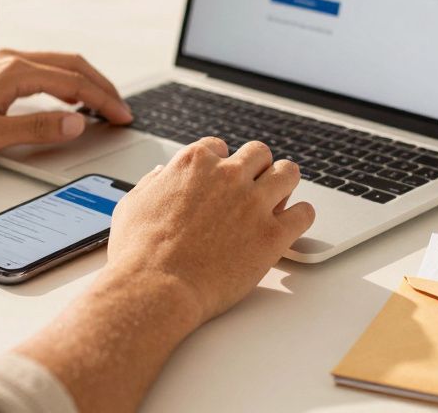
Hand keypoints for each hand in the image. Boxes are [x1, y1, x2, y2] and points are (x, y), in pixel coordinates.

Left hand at [0, 49, 132, 161]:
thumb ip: (37, 128)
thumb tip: (75, 124)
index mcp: (14, 72)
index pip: (73, 83)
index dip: (102, 101)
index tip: (121, 115)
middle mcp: (10, 59)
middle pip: (71, 65)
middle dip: (101, 86)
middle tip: (120, 109)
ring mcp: (1, 61)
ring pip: (57, 63)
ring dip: (83, 80)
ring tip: (101, 102)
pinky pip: (41, 67)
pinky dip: (63, 79)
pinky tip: (65, 95)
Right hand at [104, 137, 315, 324]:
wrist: (155, 288)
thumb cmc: (139, 254)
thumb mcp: (133, 205)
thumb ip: (152, 184)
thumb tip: (162, 176)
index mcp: (194, 164)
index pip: (220, 147)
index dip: (220, 165)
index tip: (220, 181)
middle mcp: (228, 176)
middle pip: (258, 153)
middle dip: (255, 169)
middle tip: (252, 188)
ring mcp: (253, 203)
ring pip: (288, 172)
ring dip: (284, 183)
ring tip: (278, 200)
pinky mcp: (272, 234)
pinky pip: (304, 213)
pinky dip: (300, 216)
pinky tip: (290, 225)